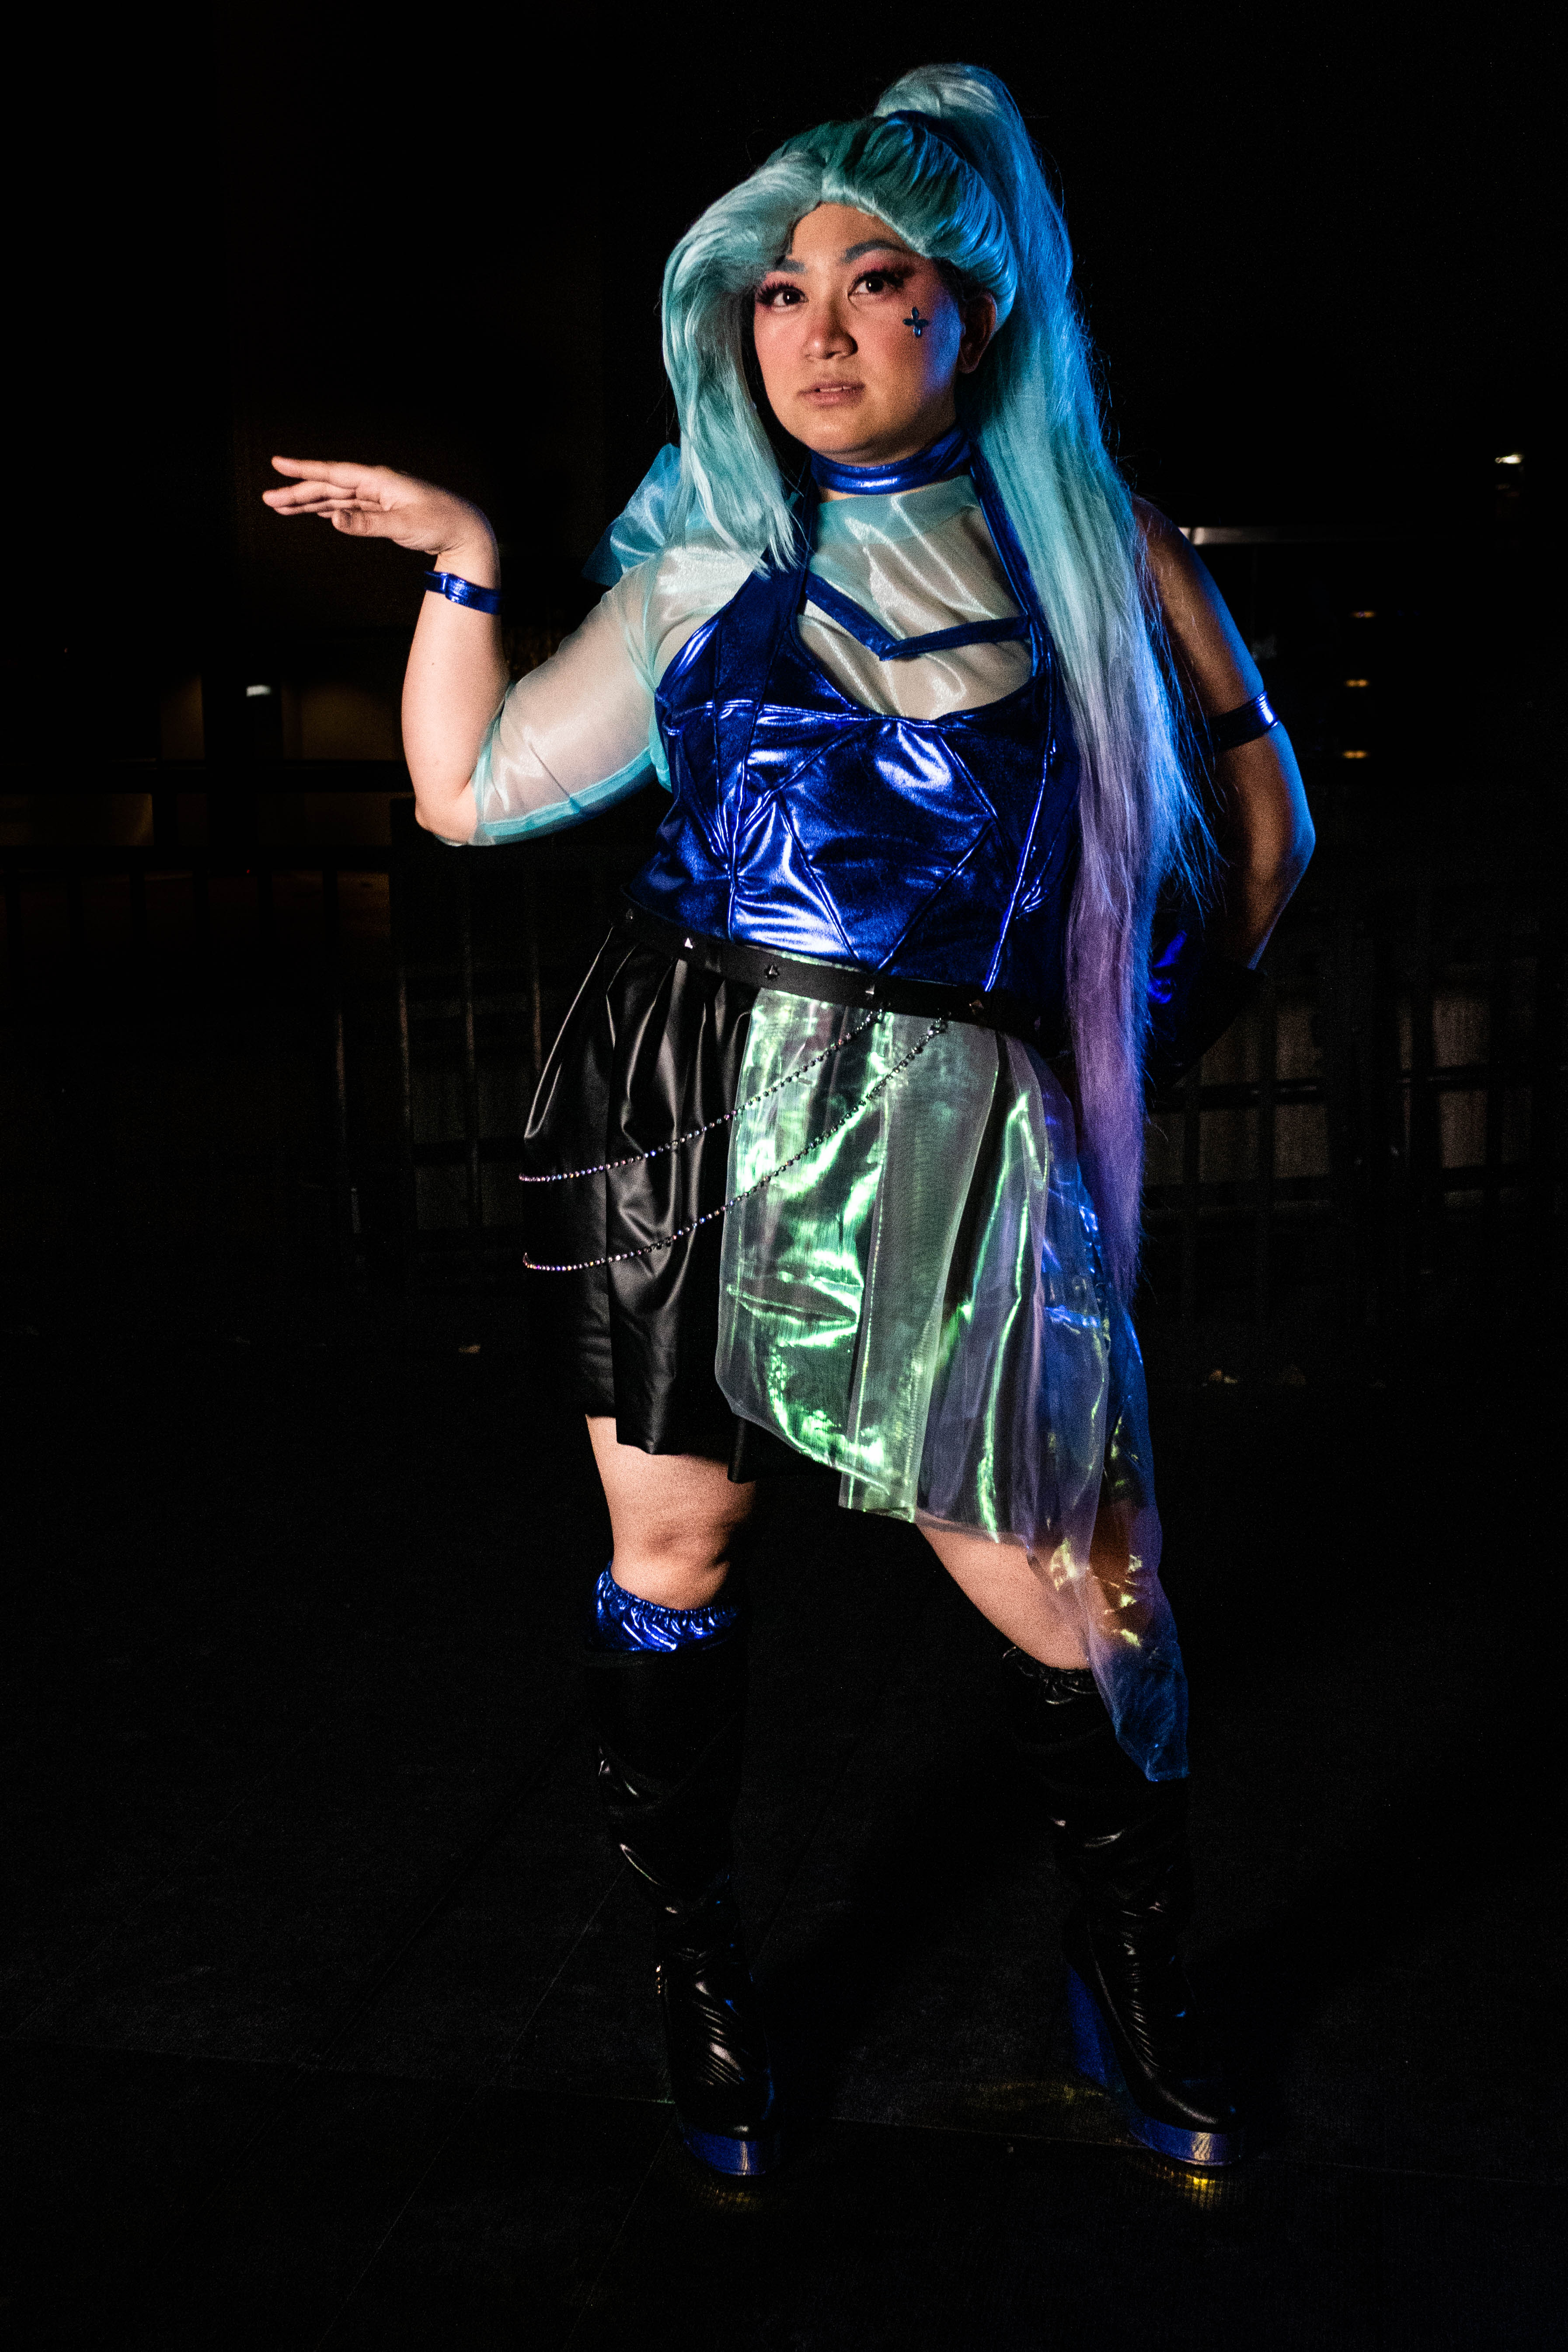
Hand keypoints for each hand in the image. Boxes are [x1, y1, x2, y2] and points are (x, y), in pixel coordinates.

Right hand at [262, 457, 493, 568]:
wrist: (465, 529)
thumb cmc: (439, 524)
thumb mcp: (404, 526)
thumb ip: (367, 523)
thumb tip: (334, 519)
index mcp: (379, 480)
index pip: (334, 473)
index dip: (304, 469)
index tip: (278, 464)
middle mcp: (375, 484)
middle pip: (329, 486)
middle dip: (298, 492)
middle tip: (269, 499)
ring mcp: (378, 496)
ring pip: (336, 497)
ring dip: (309, 502)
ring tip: (282, 507)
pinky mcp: (382, 509)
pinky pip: (349, 507)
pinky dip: (330, 509)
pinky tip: (316, 511)